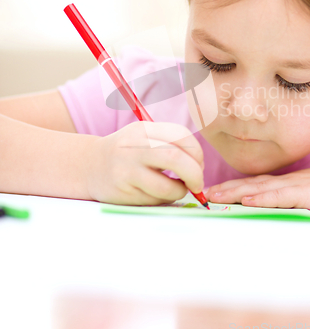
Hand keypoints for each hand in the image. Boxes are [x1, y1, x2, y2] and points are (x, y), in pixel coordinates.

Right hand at [86, 121, 203, 205]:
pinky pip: (154, 200)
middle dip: (195, 174)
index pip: (181, 135)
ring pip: (167, 186)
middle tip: (198, 183)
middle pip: (176, 159)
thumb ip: (170, 143)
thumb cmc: (127, 152)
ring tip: (178, 189)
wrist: (89, 165)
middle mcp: (134, 146)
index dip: (197, 152)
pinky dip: (165, 199)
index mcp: (144, 129)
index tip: (199, 164)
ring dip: (180, 191)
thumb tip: (200, 165)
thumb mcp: (144, 136)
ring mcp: (127, 170)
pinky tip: (159, 193)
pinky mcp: (123, 191)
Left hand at [205, 160, 309, 211]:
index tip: (218, 191)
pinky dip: (261, 198)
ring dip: (235, 192)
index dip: (237, 187)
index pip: (258, 184)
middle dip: (227, 189)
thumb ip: (302, 200)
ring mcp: (297, 186)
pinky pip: (280, 196)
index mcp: (291, 183)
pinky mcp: (308, 193)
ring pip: (260, 188)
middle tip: (205, 194)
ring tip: (215, 197)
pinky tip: (246, 201)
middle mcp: (289, 181)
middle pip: (252, 184)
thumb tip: (287, 208)